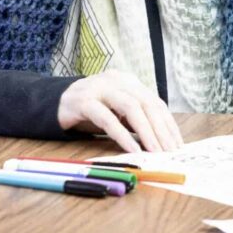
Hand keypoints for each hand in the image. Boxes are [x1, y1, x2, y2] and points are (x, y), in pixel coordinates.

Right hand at [57, 71, 182, 152]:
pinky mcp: (83, 101)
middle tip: (170, 151)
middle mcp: (117, 80)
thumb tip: (162, 143)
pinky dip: (122, 135)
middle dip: (161, 130)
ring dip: (146, 132)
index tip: (177, 144)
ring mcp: (99, 88)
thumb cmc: (92, 110)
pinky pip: (107, 119)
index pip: (155, 102)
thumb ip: (136, 120)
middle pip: (147, 104)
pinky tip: (133, 149)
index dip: (168, 124)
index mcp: (129, 81)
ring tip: (155, 152)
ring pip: (131, 108)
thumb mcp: (117, 112)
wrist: (54, 103)